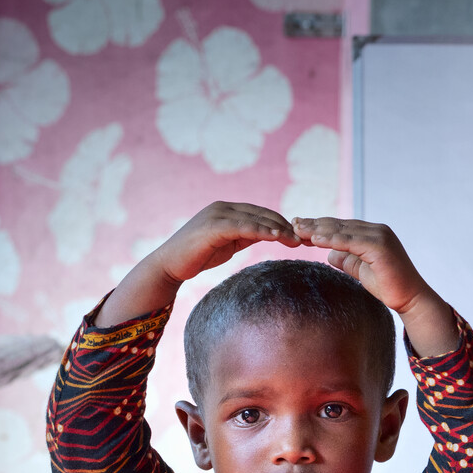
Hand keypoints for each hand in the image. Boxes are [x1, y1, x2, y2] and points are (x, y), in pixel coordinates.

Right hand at [96, 201, 298, 326]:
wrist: (169, 265)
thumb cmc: (198, 255)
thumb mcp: (228, 242)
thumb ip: (246, 235)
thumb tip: (269, 234)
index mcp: (227, 210)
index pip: (261, 213)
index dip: (281, 223)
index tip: (299, 235)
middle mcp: (223, 208)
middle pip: (262, 214)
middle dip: (285, 226)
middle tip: (304, 238)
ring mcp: (217, 215)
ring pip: (255, 218)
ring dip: (278, 228)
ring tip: (296, 239)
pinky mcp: (212, 226)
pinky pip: (243, 226)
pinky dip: (261, 230)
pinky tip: (276, 237)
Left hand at [291, 217, 431, 313]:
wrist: (410, 298)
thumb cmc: (389, 286)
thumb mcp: (362, 270)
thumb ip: (348, 259)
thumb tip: (331, 254)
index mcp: (373, 233)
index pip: (341, 226)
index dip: (319, 226)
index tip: (299, 227)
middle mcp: (377, 230)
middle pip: (339, 225)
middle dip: (315, 224)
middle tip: (292, 223)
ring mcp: (379, 237)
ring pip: (342, 231)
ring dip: (318, 229)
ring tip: (298, 229)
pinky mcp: (380, 247)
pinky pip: (350, 241)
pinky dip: (331, 239)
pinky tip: (314, 239)